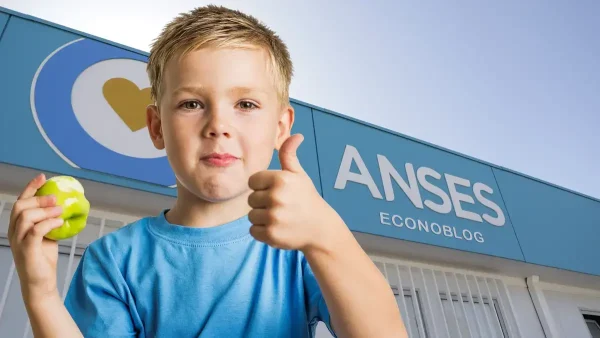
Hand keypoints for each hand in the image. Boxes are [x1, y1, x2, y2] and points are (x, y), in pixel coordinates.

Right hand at [8, 174, 63, 301]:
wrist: (40, 284)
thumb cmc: (43, 259)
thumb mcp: (47, 236)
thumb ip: (49, 222)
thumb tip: (64, 207)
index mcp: (17, 227)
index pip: (20, 203)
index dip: (30, 188)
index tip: (43, 177)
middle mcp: (14, 233)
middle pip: (20, 207)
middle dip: (39, 199)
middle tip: (56, 198)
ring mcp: (19, 242)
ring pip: (26, 217)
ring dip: (45, 210)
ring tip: (61, 210)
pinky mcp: (27, 250)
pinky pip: (35, 231)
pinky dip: (49, 223)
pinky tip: (60, 222)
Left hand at [247, 134, 339, 251]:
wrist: (320, 228)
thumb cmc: (306, 199)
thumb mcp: (299, 175)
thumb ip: (289, 155)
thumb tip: (296, 135)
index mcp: (280, 179)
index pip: (252, 181)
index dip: (262, 187)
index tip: (276, 192)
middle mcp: (276, 197)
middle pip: (251, 199)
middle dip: (262, 203)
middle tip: (281, 207)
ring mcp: (273, 217)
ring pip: (251, 216)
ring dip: (262, 218)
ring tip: (280, 218)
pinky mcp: (271, 235)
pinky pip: (253, 231)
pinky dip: (262, 232)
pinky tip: (278, 228)